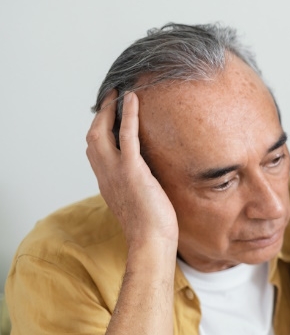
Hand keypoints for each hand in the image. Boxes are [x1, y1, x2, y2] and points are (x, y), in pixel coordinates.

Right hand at [85, 93, 178, 251]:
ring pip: (102, 132)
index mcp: (106, 182)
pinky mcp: (132, 170)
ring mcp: (116, 172)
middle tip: (110, 97)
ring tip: (120, 93)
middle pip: (93, 137)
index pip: (95, 151)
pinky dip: (129, 115)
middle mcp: (105, 174)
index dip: (99, 132)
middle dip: (100, 115)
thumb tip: (151, 179)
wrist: (151, 241)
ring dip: (110, 110)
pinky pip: (127, 136)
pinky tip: (133, 98)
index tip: (107, 118)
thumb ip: (138, 187)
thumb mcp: (140, 202)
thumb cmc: (151, 228)